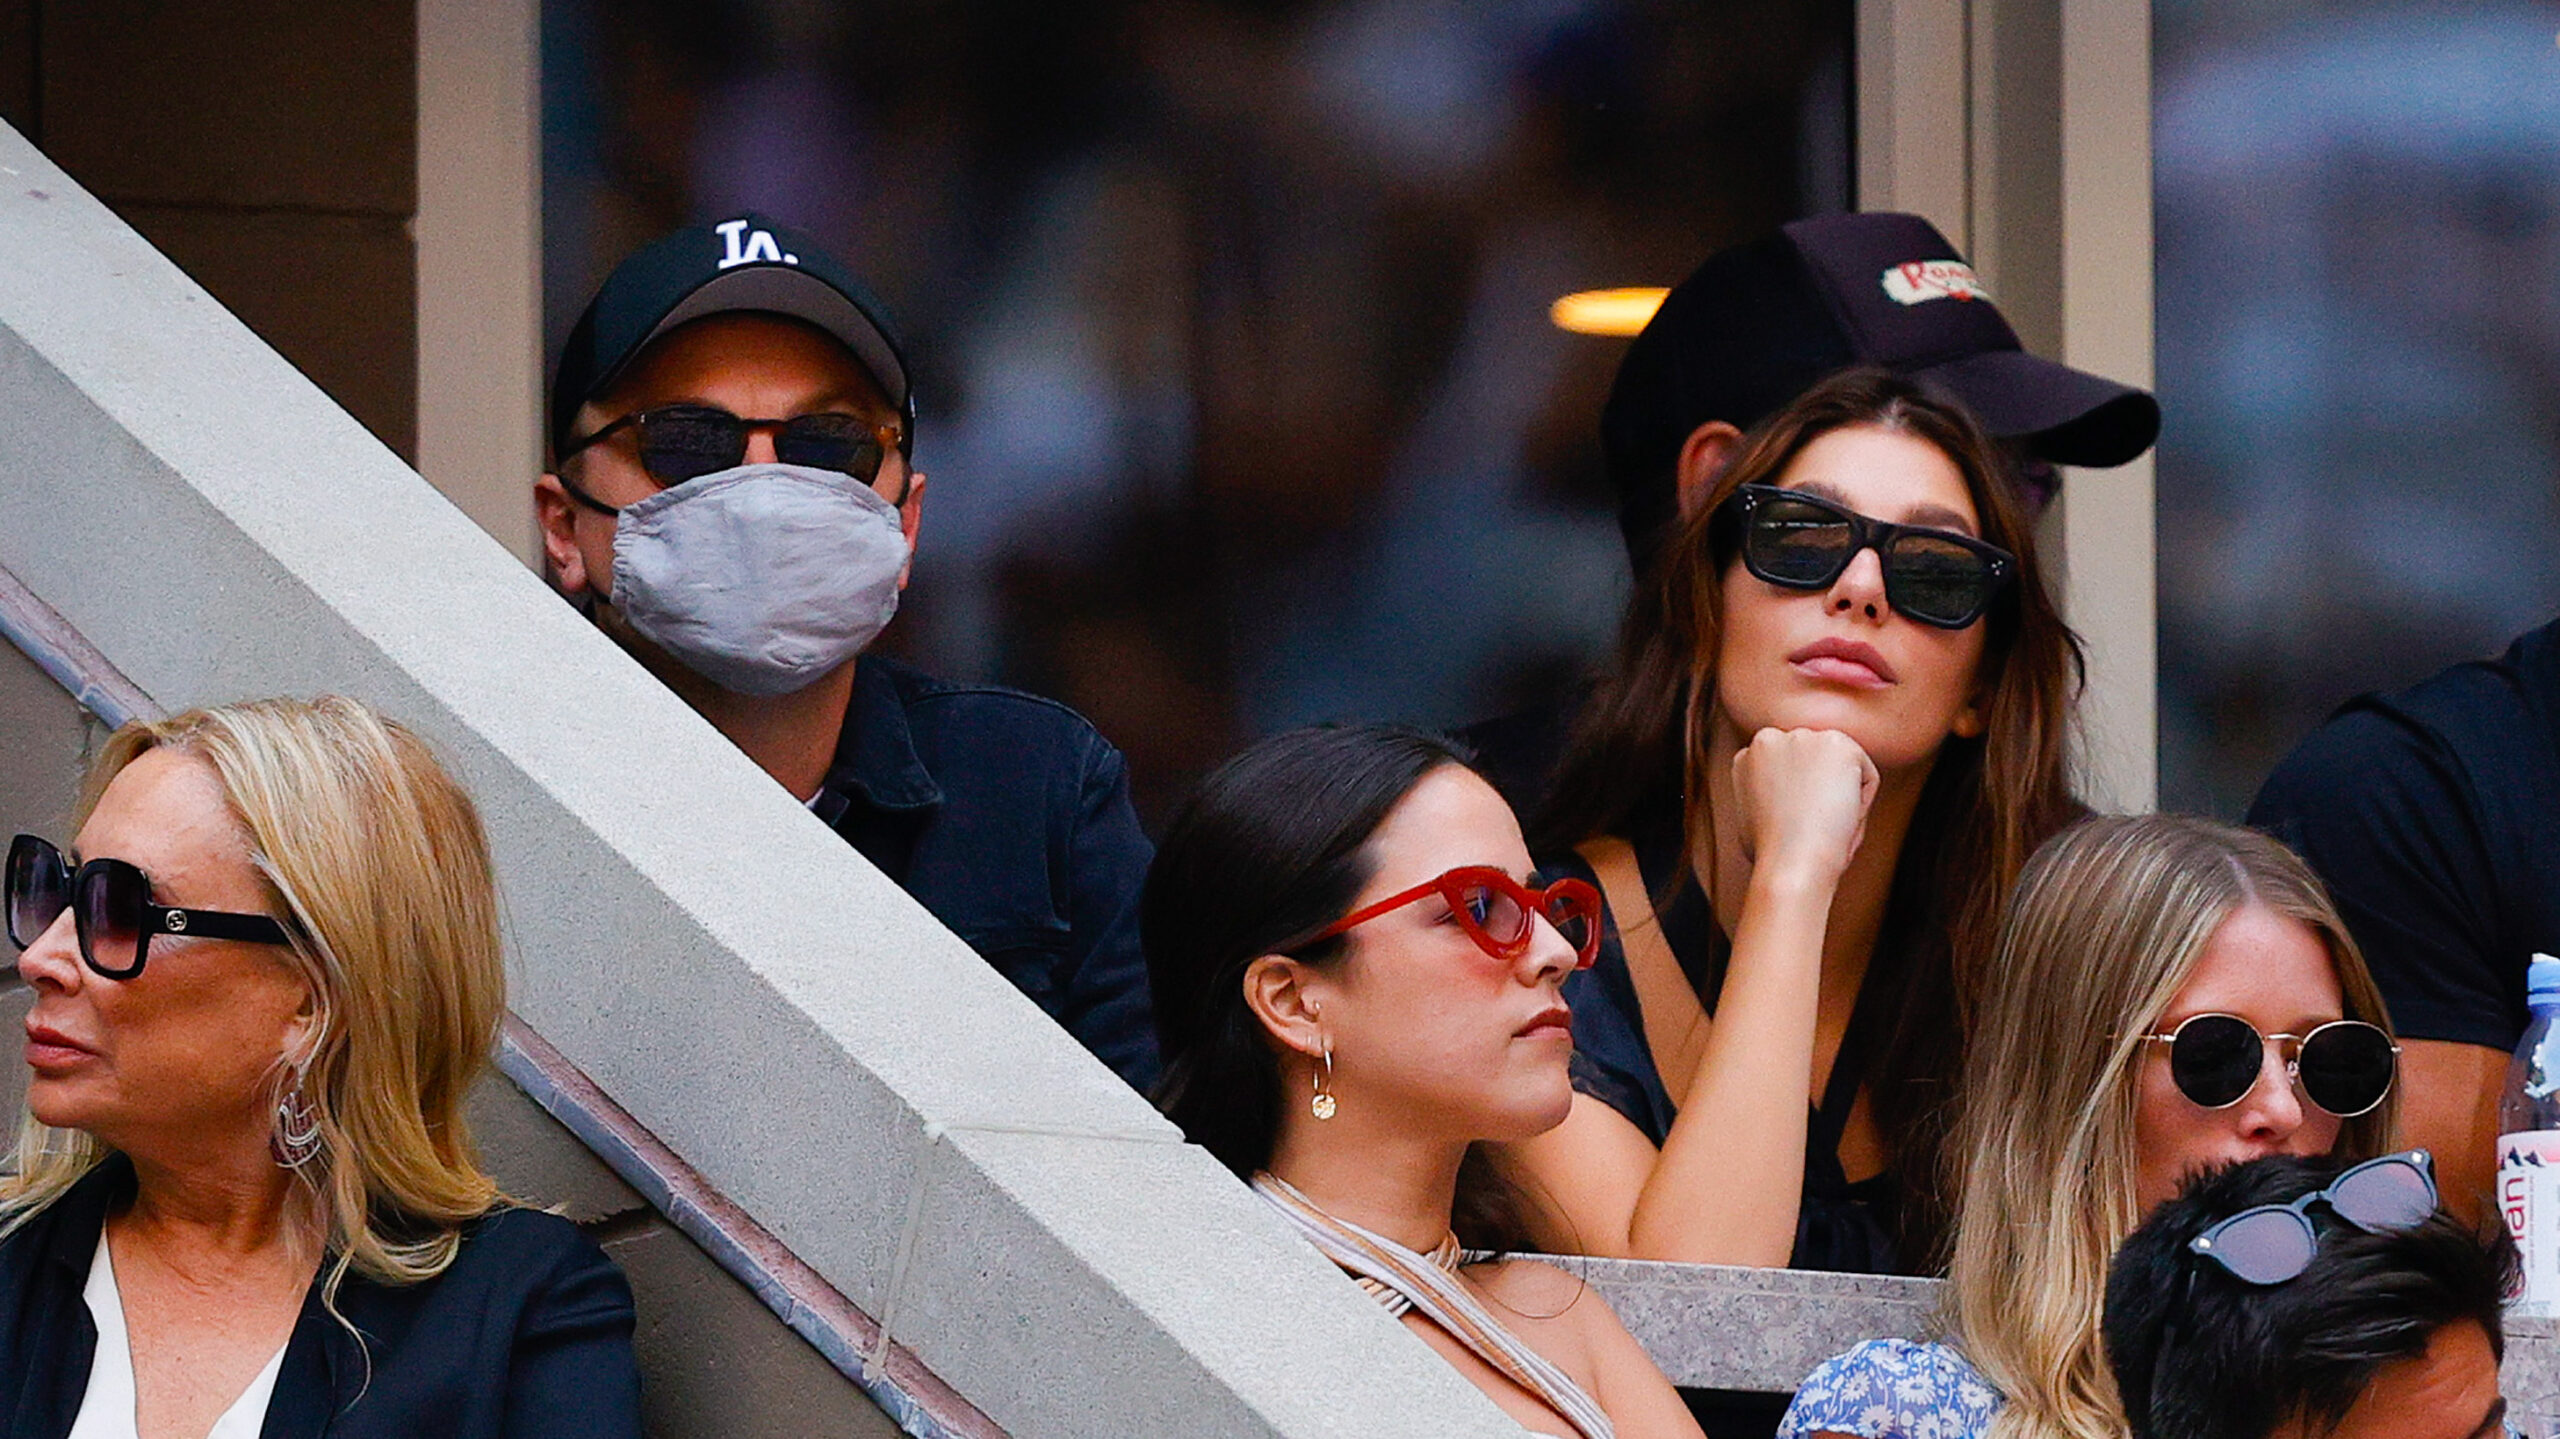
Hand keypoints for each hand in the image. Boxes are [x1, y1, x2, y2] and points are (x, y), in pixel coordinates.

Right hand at [1730, 727, 1878, 882]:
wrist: (1789, 864)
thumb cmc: (1773, 855)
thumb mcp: (1755, 816)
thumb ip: (1770, 792)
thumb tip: (1792, 796)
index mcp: (1747, 755)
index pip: (1790, 767)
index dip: (1799, 798)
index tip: (1798, 822)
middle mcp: (1770, 737)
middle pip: (1817, 765)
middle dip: (1822, 792)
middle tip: (1813, 828)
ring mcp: (1803, 737)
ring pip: (1842, 770)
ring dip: (1841, 799)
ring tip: (1823, 826)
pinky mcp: (1838, 744)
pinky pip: (1867, 776)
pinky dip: (1862, 805)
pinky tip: (1839, 819)